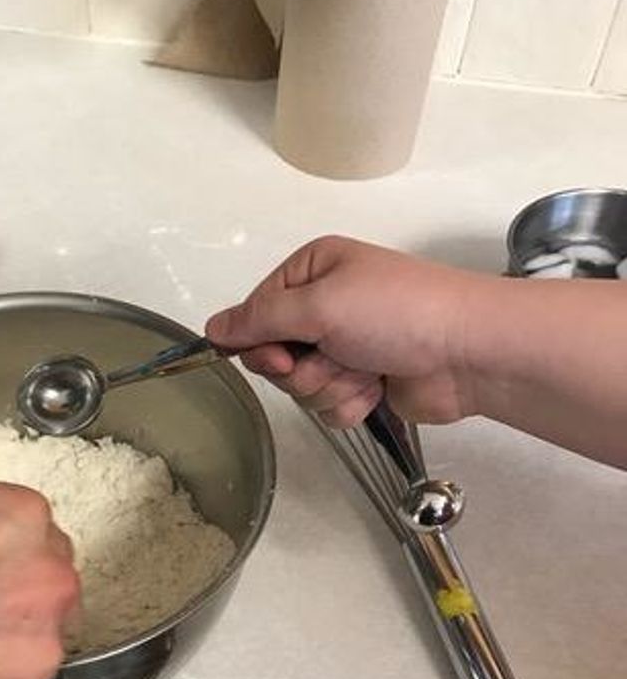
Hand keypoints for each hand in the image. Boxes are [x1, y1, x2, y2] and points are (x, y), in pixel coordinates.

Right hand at [206, 236, 491, 425]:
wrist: (468, 352)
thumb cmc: (395, 313)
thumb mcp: (319, 304)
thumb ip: (258, 319)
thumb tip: (210, 329)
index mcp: (312, 271)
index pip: (254, 314)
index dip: (260, 342)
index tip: (280, 354)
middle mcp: (324, 306)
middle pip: (274, 356)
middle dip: (302, 368)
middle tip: (334, 358)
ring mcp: (345, 347)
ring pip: (301, 387)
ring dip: (331, 386)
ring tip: (367, 371)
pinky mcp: (364, 383)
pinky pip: (329, 407)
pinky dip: (351, 403)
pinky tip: (378, 388)